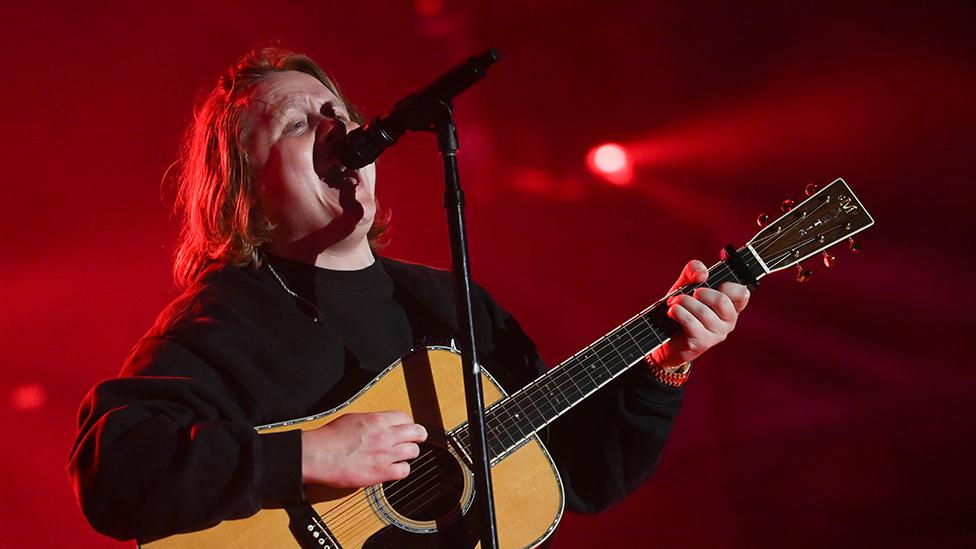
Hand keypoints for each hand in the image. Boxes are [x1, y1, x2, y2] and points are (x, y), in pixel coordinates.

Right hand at [301, 411, 427, 487]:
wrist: (318, 455)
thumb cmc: (330, 438)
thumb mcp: (353, 418)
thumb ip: (373, 421)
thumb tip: (383, 423)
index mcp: (377, 420)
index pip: (406, 418)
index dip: (407, 424)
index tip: (404, 429)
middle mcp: (384, 435)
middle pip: (417, 432)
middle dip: (417, 436)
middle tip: (413, 441)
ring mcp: (384, 454)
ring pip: (413, 451)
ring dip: (409, 454)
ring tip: (400, 456)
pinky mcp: (380, 472)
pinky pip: (404, 471)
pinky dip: (401, 470)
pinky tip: (393, 469)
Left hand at [650, 260, 749, 369]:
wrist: (665, 336)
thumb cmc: (682, 308)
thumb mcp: (687, 284)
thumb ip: (695, 270)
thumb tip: (702, 274)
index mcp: (731, 307)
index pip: (743, 293)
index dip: (728, 285)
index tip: (711, 284)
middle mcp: (729, 322)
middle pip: (721, 300)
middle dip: (700, 293)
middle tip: (689, 295)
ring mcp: (717, 335)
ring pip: (703, 311)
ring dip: (683, 302)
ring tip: (674, 304)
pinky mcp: (702, 343)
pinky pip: (690, 321)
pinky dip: (676, 312)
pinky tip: (671, 313)